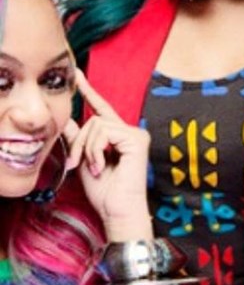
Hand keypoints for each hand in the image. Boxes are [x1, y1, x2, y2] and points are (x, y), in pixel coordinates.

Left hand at [63, 70, 151, 235]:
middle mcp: (129, 132)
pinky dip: (96, 151)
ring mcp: (135, 134)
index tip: (76, 74)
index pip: (101, 110)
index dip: (89, 91)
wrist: (117, 211)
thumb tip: (66, 120)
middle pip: (93, 119)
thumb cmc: (104, 192)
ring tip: (92, 168)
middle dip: (79, 142)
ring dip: (87, 149)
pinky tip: (101, 166)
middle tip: (75, 163)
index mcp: (118, 137)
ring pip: (96, 125)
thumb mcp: (84, 161)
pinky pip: (105, 133)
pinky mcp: (136, 139)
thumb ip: (78, 139)